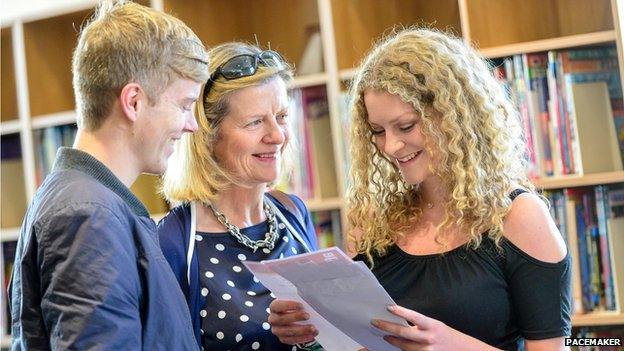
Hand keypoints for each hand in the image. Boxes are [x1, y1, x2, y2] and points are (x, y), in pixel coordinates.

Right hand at [268, 299, 317, 344]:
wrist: (294, 317)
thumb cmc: (295, 307)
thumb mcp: (295, 301)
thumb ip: (298, 300)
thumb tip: (307, 300)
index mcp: (274, 307)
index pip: (277, 306)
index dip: (288, 305)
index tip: (301, 305)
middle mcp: (273, 319)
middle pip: (281, 319)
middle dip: (295, 317)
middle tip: (308, 316)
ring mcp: (277, 330)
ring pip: (287, 332)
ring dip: (301, 330)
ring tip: (312, 328)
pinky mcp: (283, 338)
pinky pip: (292, 340)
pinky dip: (303, 338)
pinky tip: (312, 335)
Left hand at [371, 305, 498, 350]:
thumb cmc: (447, 336)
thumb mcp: (436, 326)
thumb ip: (420, 325)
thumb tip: (401, 320)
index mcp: (432, 325)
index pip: (414, 316)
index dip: (401, 311)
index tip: (388, 307)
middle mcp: (429, 338)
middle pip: (404, 332)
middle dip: (387, 327)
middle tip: (375, 322)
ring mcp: (427, 350)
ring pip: (404, 346)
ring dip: (392, 340)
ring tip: (385, 336)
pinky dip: (401, 350)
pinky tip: (396, 346)